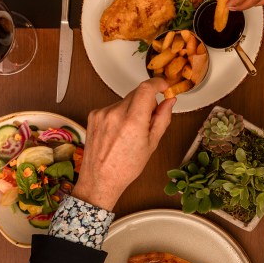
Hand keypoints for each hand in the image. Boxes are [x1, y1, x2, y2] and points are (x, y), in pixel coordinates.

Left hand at [71, 78, 175, 209]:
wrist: (100, 179)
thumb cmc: (125, 167)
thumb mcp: (151, 144)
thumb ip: (162, 118)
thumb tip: (169, 101)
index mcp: (133, 122)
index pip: (146, 88)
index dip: (157, 83)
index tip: (163, 86)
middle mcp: (115, 114)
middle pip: (137, 93)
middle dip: (147, 101)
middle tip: (149, 119)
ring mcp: (102, 113)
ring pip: (125, 101)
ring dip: (132, 109)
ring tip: (130, 131)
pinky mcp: (94, 115)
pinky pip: (113, 107)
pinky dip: (120, 114)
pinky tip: (119, 132)